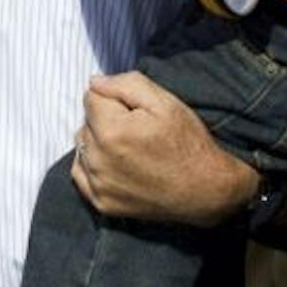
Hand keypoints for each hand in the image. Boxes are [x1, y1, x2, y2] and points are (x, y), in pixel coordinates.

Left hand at [73, 72, 256, 226]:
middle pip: (86, 121)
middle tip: (138, 130)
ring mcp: (98, 185)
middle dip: (106, 118)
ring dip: (98, 141)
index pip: (91, 96)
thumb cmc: (187, 142)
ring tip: (131, 148)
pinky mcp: (101, 203)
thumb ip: (125, 84)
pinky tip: (118, 164)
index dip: (116, 98)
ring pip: (82, 145)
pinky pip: (81, 172)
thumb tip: (94, 82)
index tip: (138, 112)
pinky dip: (93, 164)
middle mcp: (98, 160)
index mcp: (111, 131)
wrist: (206, 191)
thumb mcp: (164, 102)